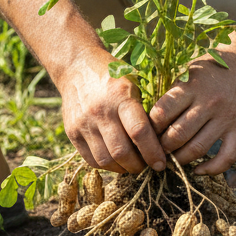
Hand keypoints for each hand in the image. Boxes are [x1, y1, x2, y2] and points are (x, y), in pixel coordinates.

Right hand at [57, 53, 167, 173]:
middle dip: (138, 165)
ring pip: (105, 160)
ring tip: (132, 164)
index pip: (139, 131)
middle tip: (147, 166)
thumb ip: (146, 109)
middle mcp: (100, 111)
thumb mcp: (134, 83)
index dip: (153, 152)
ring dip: (122, 168)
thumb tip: (164, 140)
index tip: (161, 163)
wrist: (77, 67)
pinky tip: (116, 160)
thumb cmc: (113, 76)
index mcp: (120, 96)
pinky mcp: (72, 132)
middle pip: (121, 151)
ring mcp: (83, 123)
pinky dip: (106, 165)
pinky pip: (91, 159)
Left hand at [148, 47, 235, 175]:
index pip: (163, 113)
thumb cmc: (208, 69)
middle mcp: (209, 103)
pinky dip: (212, 169)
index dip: (150, 127)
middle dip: (162, 147)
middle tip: (155, 151)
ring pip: (198, 148)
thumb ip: (171, 93)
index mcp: (192, 87)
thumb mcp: (186, 72)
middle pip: (178, 134)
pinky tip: (198, 171)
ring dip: (180, 159)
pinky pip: (227, 157)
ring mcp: (226, 118)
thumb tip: (147, 117)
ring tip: (171, 160)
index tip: (145, 133)